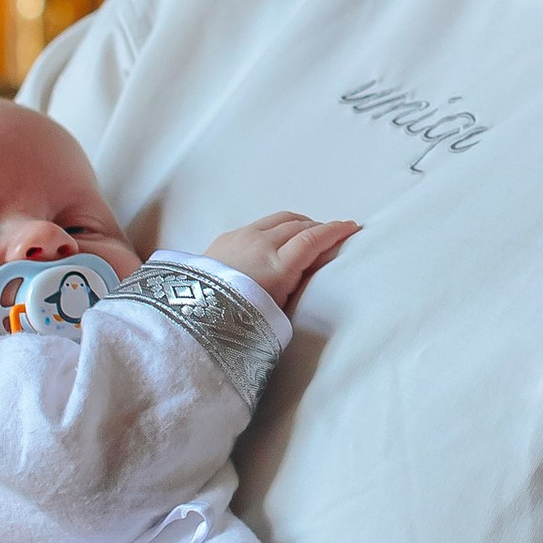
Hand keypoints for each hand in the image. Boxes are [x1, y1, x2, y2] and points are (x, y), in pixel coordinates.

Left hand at [207, 210, 357, 309]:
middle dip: (318, 227)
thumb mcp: (278, 311)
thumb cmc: (239, 323)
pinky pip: (258, 224)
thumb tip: (316, 265)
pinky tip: (277, 238)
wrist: (190, 314)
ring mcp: (240, 236)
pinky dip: (276, 227)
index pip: (313, 239)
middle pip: (298, 225)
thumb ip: (299, 283)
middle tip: (332, 234)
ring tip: (308, 232)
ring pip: (278, 219)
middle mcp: (260, 244)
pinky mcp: (225, 237)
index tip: (352, 226)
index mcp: (277, 266)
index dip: (336, 231)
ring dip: (298, 223)